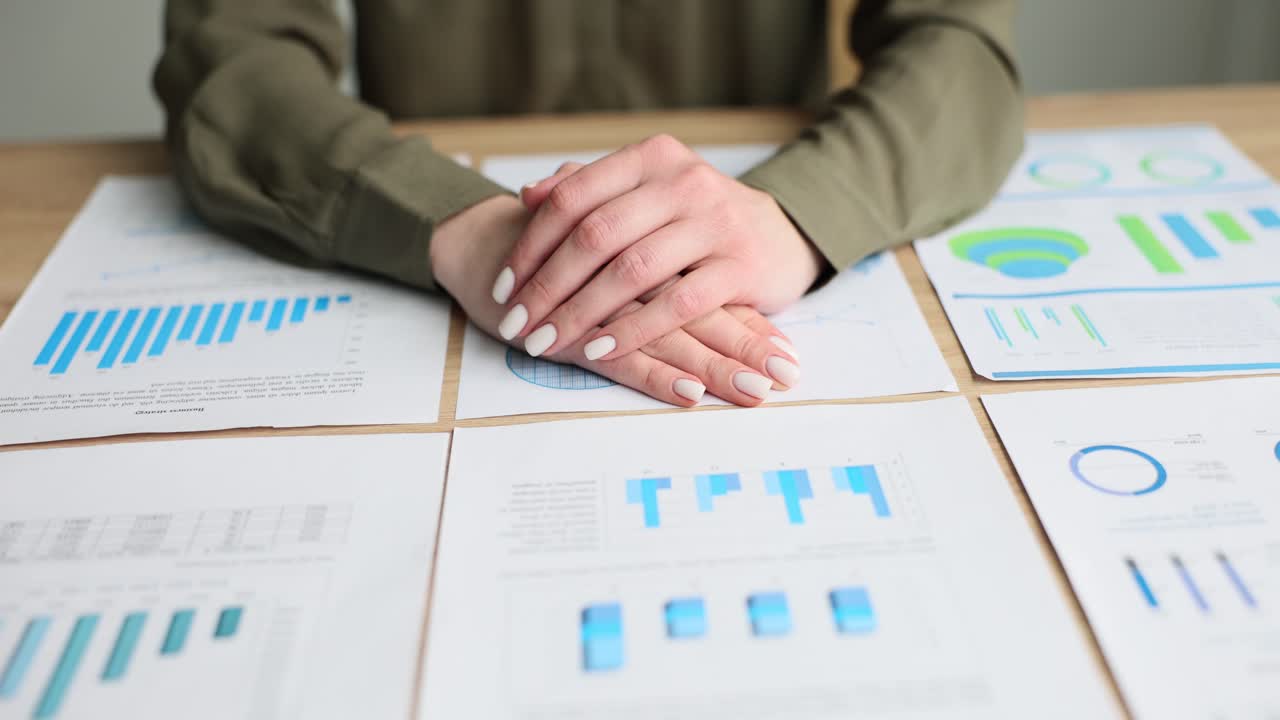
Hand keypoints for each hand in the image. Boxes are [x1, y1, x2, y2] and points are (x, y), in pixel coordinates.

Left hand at [431, 194, 800, 406]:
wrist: (783, 235)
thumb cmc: (699, 219)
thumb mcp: (649, 191)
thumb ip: (593, 189)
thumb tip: (530, 196)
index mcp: (651, 158)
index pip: (574, 198)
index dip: (531, 245)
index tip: (502, 286)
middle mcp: (683, 182)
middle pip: (595, 235)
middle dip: (547, 285)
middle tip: (515, 325)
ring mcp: (715, 222)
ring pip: (631, 270)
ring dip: (580, 312)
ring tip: (546, 342)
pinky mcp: (742, 265)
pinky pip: (677, 304)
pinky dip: (633, 329)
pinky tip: (600, 349)